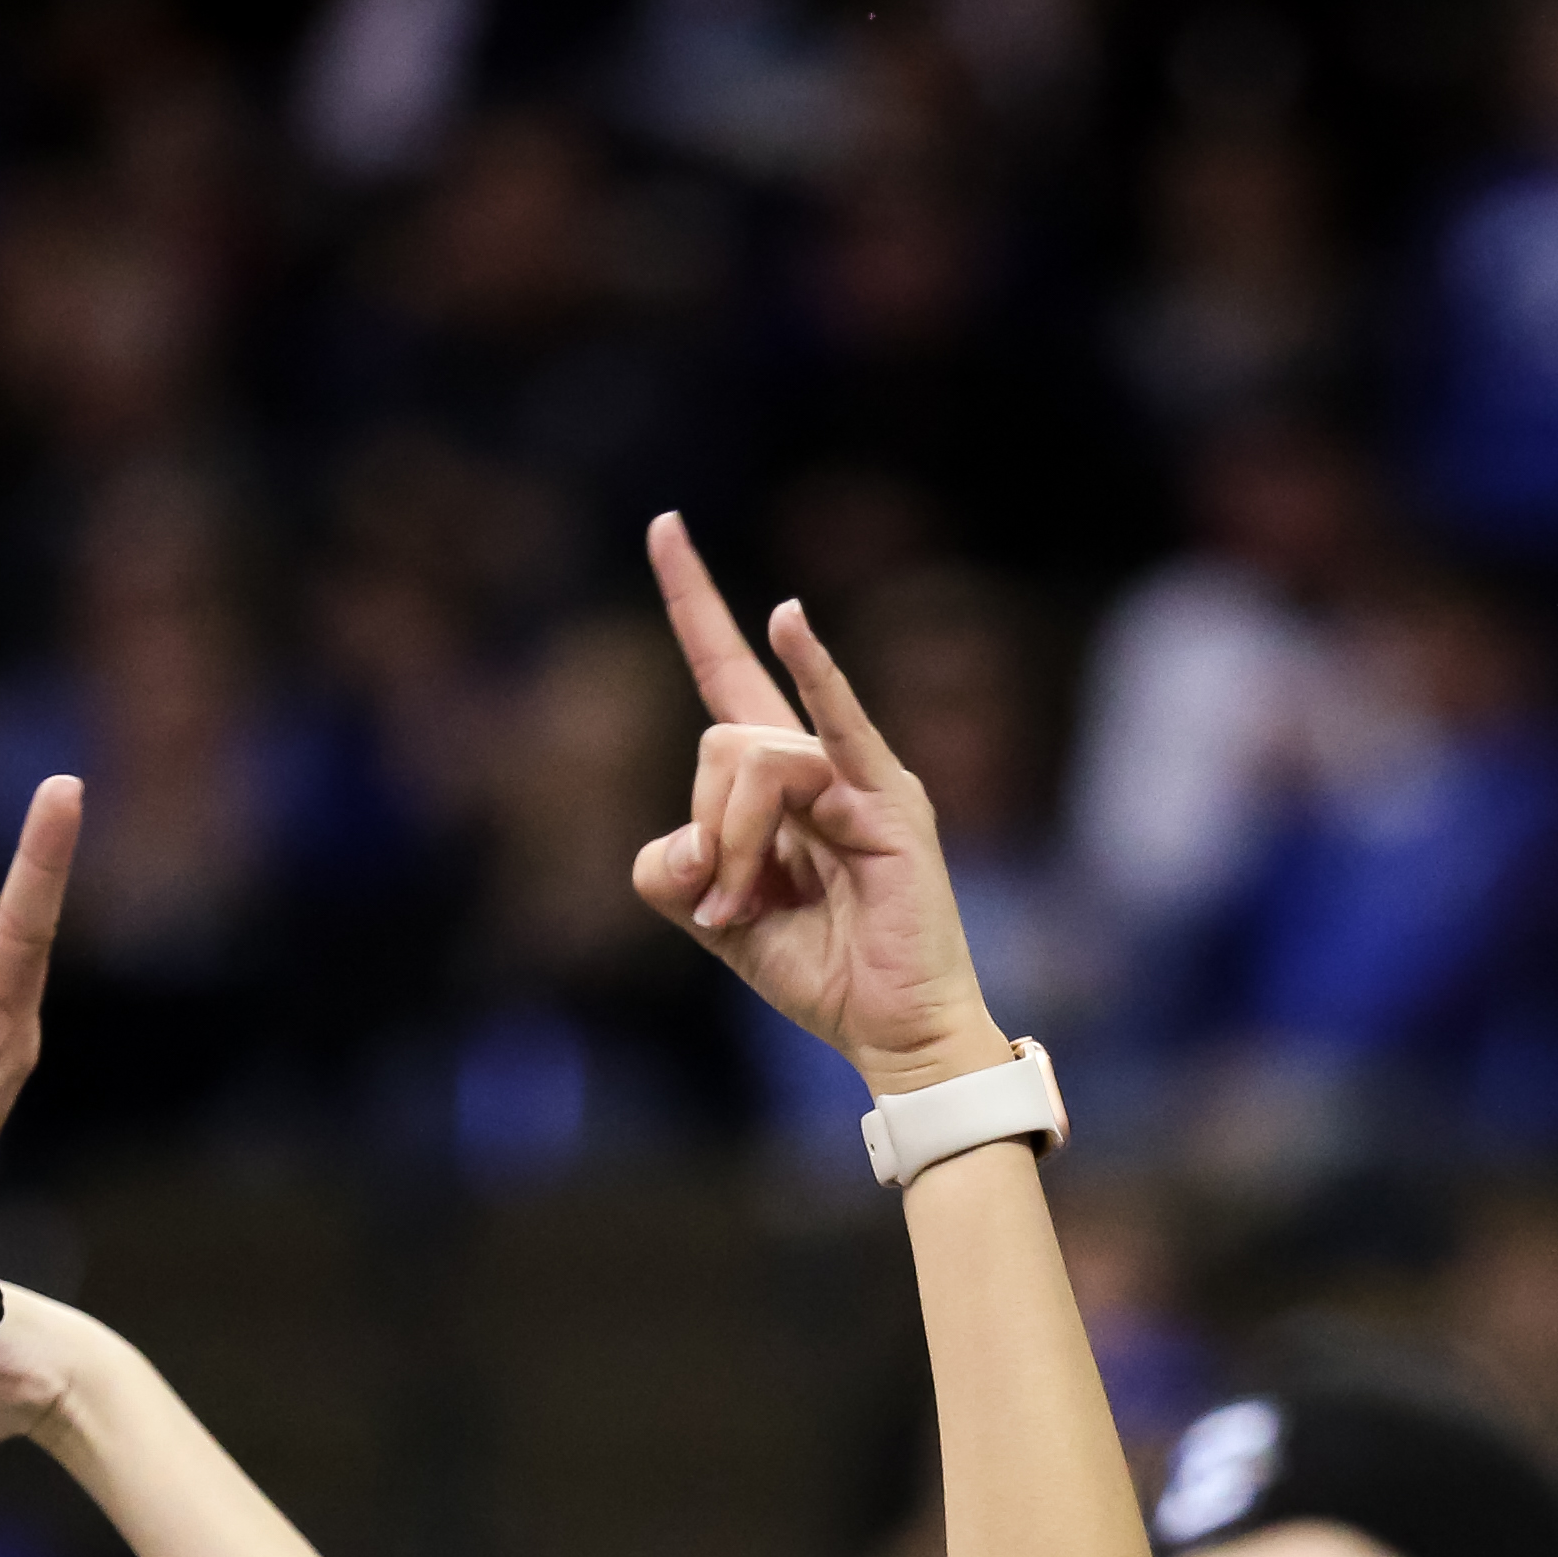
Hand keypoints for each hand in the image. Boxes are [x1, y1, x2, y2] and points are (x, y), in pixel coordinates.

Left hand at [626, 513, 1010, 1095]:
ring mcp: (859, 777)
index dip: (694, 601)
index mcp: (778, 782)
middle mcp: (819, 763)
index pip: (726, 671)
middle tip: (723, 910)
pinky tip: (789, 622)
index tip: (663, 524)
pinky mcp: (890, 804)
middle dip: (705, 831)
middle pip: (721, 741)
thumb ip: (674, 873)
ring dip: (732, 847)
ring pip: (752, 763)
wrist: (894, 1032)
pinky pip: (838, 730)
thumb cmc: (822, 972)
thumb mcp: (717, 924)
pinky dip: (816, 672)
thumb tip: (682, 844)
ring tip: (748, 914)